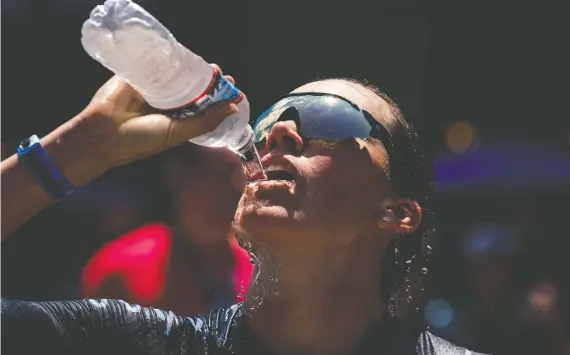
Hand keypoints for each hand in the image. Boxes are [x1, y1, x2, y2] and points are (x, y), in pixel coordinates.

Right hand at [62, 64, 236, 184]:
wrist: (104, 132)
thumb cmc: (142, 140)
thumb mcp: (179, 133)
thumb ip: (205, 121)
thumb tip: (232, 108)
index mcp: (178, 120)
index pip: (203, 105)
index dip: (218, 98)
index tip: (232, 90)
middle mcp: (168, 104)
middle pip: (193, 88)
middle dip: (208, 82)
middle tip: (221, 74)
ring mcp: (154, 89)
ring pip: (178, 75)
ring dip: (192, 70)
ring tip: (208, 67)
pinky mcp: (140, 76)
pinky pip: (158, 66)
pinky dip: (170, 61)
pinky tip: (185, 58)